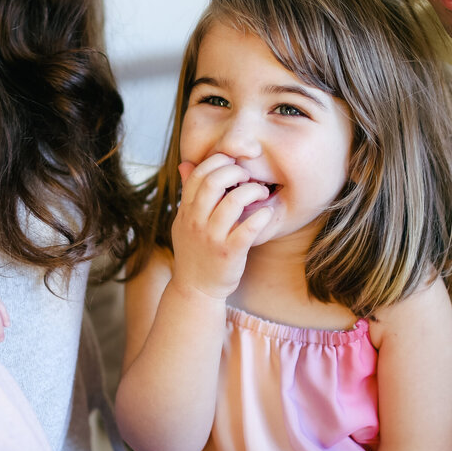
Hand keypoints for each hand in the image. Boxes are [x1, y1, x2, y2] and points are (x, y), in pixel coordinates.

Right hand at [170, 154, 273, 299]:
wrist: (195, 289)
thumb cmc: (195, 251)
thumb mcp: (184, 221)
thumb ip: (188, 192)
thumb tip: (186, 164)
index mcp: (186, 211)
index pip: (197, 174)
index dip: (217, 161)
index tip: (232, 163)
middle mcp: (196, 222)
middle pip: (213, 182)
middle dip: (236, 171)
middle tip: (249, 175)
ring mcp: (212, 238)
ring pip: (233, 202)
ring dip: (253, 191)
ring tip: (262, 193)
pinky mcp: (230, 253)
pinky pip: (248, 229)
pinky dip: (261, 216)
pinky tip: (267, 213)